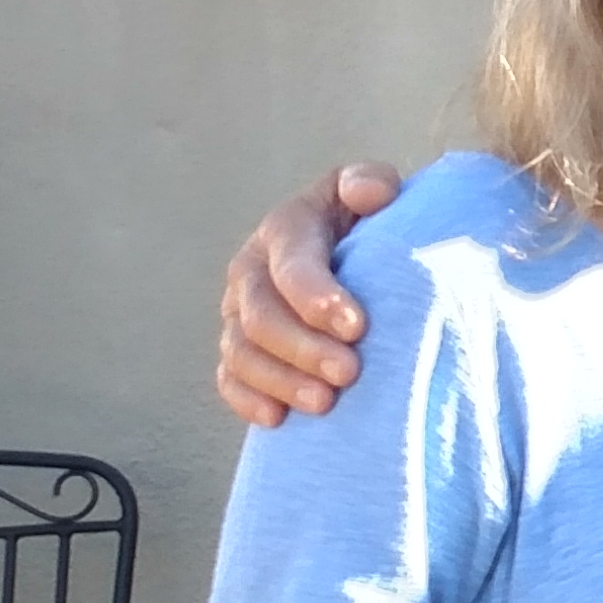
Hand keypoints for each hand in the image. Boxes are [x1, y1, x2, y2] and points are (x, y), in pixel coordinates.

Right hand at [219, 165, 399, 426]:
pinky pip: (229, 378)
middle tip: (349, 373)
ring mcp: (239, 312)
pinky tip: (278, 420)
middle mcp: (253, 270)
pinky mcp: (239, 348)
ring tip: (325, 404)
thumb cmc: (372, 222)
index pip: (291, 263)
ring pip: (241, 352)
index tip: (357, 326)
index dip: (317, 296)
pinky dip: (248, 399)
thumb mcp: (374, 193)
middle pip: (260, 315)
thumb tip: (369, 192)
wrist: (360, 254)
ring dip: (280, 380)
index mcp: (286, 228)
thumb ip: (372, 183)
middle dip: (303, 347)